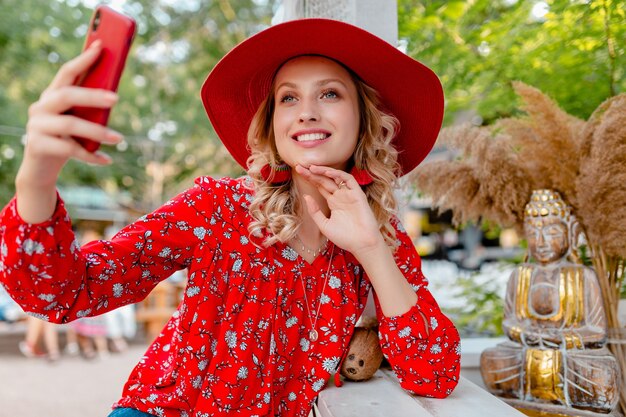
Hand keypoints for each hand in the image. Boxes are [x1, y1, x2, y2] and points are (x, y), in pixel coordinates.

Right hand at [21, 40, 122, 181]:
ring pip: (69, 124)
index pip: (66, 72)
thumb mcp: (78, 122)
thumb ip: (89, 109)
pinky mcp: (37, 146)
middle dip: (92, 95)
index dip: (83, 59)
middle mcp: (41, 107)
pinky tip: (106, 160)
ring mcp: (36, 126)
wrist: (41, 168)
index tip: (100, 47)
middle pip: (67, 95)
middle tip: (116, 98)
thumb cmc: (65, 140)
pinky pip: (69, 149)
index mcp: (52, 96)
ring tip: (119, 138)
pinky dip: (91, 155)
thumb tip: (114, 97)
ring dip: (97, 132)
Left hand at [295, 164, 384, 255]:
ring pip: (335, 177)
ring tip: (312, 167)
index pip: (319, 186)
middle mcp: (340, 196)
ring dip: (324, 171)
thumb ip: (314, 211)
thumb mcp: (324, 225)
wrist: (362, 245)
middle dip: (312, 173)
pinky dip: (339, 175)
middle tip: (300, 166)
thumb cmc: (345, 238)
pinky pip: (349, 180)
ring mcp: (349, 194)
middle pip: (325, 180)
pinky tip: (327, 172)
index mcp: (333, 202)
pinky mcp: (358, 195)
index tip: (298, 171)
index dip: (310, 178)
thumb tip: (306, 196)